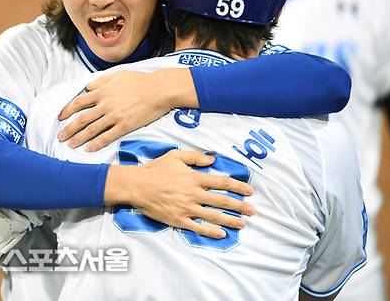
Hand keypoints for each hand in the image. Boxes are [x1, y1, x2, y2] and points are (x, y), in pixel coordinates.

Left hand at [58, 69, 195, 150]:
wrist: (159, 90)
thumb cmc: (140, 81)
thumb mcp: (117, 75)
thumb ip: (101, 81)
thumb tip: (87, 87)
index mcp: (103, 91)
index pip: (79, 102)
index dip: (67, 110)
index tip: (60, 117)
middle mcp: (105, 104)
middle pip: (82, 118)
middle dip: (69, 129)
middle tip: (60, 137)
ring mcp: (115, 116)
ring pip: (92, 129)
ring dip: (79, 138)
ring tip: (70, 145)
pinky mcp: (125, 125)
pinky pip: (107, 136)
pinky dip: (96, 143)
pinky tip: (88, 149)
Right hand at [105, 150, 254, 238]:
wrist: (137, 186)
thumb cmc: (155, 169)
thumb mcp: (174, 156)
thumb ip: (195, 157)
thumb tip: (212, 160)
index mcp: (194, 178)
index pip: (221, 182)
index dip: (237, 186)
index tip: (249, 191)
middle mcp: (193, 194)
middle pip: (222, 201)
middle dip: (240, 206)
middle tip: (253, 210)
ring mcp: (186, 208)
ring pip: (213, 216)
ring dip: (230, 220)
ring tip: (242, 223)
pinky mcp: (178, 220)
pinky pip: (198, 228)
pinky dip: (211, 231)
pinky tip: (222, 234)